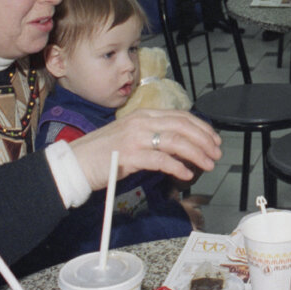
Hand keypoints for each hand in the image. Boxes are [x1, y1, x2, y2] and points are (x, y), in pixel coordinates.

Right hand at [70, 108, 221, 188]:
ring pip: (176, 141)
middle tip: (216, 153)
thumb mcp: (131, 137)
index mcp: (143, 115)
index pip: (180, 116)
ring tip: (208, 164)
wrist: (74, 163)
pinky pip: (161, 159)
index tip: (214, 140)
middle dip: (204, 140)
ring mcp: (135, 137)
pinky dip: (178, 167)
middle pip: (183, 126)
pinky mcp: (129, 155)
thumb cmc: (102, 153)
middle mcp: (141, 122)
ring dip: (197, 153)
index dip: (201, 127)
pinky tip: (186, 174)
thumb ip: (153, 137)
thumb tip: (181, 147)